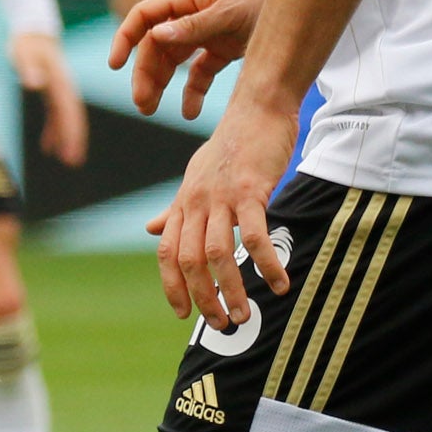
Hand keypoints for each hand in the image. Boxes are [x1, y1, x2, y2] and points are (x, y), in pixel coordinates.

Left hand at [12, 28, 87, 168]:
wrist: (32, 31)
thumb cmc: (26, 43)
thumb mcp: (24, 53)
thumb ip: (29, 67)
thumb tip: (35, 84)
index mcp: (59, 82)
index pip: (67, 110)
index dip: (71, 130)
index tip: (72, 149)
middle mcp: (63, 88)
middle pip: (72, 117)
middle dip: (74, 139)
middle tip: (74, 163)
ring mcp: (59, 91)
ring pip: (66, 119)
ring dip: (67, 139)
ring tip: (68, 161)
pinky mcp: (52, 93)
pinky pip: (56, 115)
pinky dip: (53, 131)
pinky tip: (47, 147)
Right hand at [110, 0, 266, 120]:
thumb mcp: (231, 10)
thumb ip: (196, 25)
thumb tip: (157, 36)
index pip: (144, 16)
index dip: (125, 38)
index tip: (115, 65)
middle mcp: (192, 15)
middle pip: (156, 45)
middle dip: (145, 74)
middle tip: (144, 105)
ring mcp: (207, 33)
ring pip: (174, 61)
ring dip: (161, 84)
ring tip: (152, 110)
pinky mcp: (223, 49)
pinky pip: (200, 73)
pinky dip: (193, 92)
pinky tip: (190, 112)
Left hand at [145, 97, 297, 328]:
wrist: (258, 108)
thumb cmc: (232, 145)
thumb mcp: (195, 176)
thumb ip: (176, 208)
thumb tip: (151, 230)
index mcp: (185, 201)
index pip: (167, 251)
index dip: (172, 285)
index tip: (183, 314)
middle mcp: (197, 201)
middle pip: (189, 260)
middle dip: (203, 297)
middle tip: (222, 323)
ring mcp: (223, 196)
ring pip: (217, 253)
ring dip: (231, 289)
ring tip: (245, 314)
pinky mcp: (251, 190)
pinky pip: (256, 235)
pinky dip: (266, 263)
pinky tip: (280, 283)